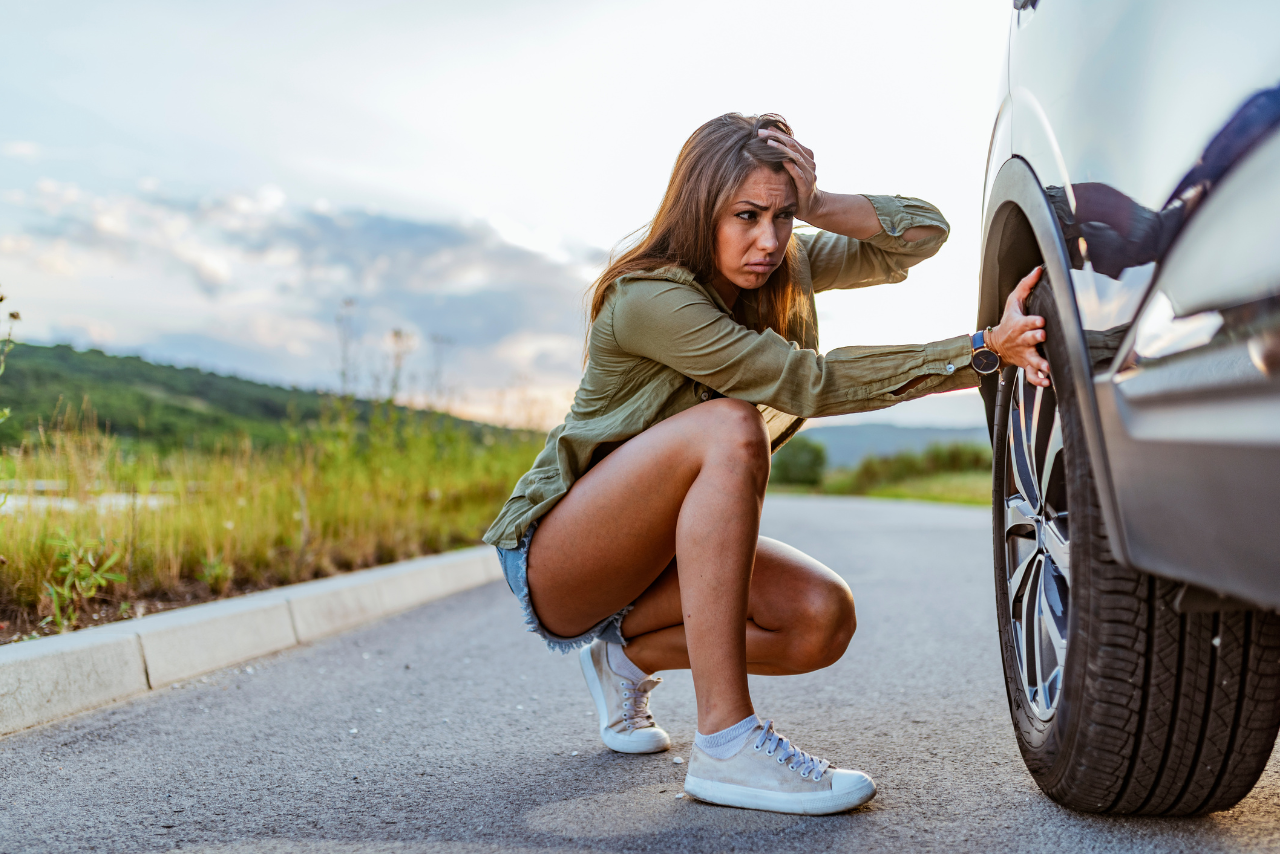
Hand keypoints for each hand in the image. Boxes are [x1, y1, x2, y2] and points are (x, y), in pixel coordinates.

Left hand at [758, 128, 822, 221]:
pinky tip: (783, 161)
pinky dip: (791, 167)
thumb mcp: (791, 170)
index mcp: (805, 156)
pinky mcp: (807, 185)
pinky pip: (799, 174)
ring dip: (782, 149)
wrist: (812, 206)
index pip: (790, 140)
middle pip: (792, 145)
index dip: (777, 133)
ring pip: (795, 157)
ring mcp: (809, 173)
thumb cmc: (797, 187)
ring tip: (768, 142)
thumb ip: (784, 159)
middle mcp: (809, 162)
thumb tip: (766, 147)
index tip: (763, 128)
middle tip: (760, 132)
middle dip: (776, 137)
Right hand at [989, 266, 1050, 386]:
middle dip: (1035, 338)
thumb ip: (1026, 285)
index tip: (1041, 321)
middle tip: (1042, 336)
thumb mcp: (1013, 301)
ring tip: (1047, 367)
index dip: (1033, 321)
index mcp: (1019, 325)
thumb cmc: (1007, 321)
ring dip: (1039, 363)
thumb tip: (1039, 269)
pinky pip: (1030, 375)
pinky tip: (1047, 382)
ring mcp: (1024, 354)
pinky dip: (1037, 380)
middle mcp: (1022, 340)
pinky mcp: (1026, 364)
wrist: (995, 345)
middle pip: (1029, 339)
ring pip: (1031, 359)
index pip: (1026, 322)